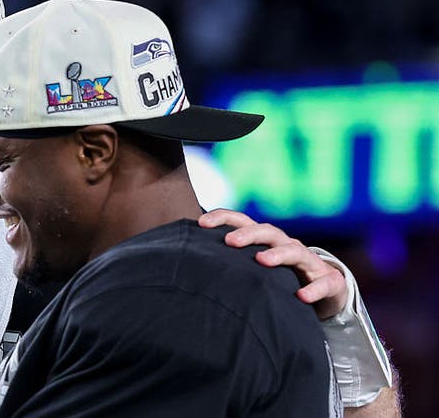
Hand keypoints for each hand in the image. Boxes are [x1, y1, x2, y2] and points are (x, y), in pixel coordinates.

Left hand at [199, 209, 347, 319]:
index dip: (222, 218)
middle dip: (248, 234)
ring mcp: (309, 261)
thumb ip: (228, 263)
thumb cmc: (279, 277)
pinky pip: (323, 283)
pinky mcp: (329, 281)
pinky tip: (301, 297)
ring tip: (262, 261)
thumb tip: (186, 263)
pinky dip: (313, 289)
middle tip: (230, 242)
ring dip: (278, 254)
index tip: (201, 223)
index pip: (242, 221)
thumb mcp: (254, 268)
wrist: (325, 292)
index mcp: (265, 240)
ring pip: (294, 251)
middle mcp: (286, 244)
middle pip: (267, 231)